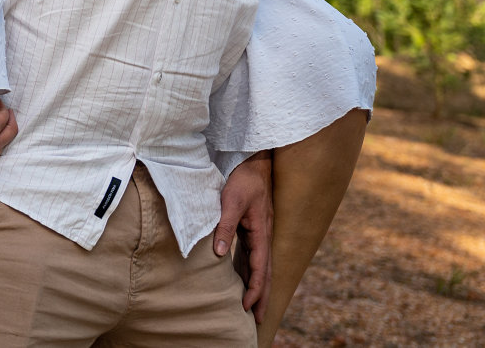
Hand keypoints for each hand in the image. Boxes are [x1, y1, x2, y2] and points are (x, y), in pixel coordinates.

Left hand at [217, 151, 271, 321]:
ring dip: (258, 287)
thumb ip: (225, 227)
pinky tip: (244, 281)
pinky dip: (251, 273)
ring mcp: (260, 234)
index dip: (254, 289)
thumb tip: (220, 254)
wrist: (255, 163)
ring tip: (253, 308)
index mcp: (261, 233)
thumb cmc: (244, 180)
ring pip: (261, 267)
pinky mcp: (253, 230)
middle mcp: (263, 237)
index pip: (259, 268)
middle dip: (262, 297)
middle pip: (265, 273)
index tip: (248, 307)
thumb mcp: (231, 201)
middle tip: (259, 321)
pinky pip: (254, 257)